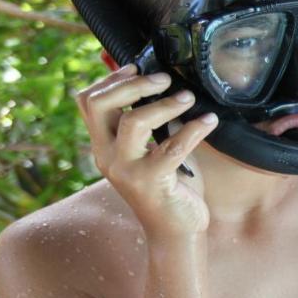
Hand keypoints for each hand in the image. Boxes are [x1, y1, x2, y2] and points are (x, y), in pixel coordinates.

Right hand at [75, 65, 217, 237]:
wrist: (175, 230)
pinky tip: (209, 121)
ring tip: (187, 97)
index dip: (110, 80)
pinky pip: (172, 148)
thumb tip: (154, 82)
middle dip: (132, 85)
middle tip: (164, 78)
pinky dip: (193, 129)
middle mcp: (107, 156)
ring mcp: (126, 171)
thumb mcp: (151, 149)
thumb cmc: (168, 185)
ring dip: (163, 104)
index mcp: (103, 145)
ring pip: (133, 123)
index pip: (88, 102)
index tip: (136, 66)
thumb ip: (148, 120)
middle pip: (100, 105)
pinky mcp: (151, 182)